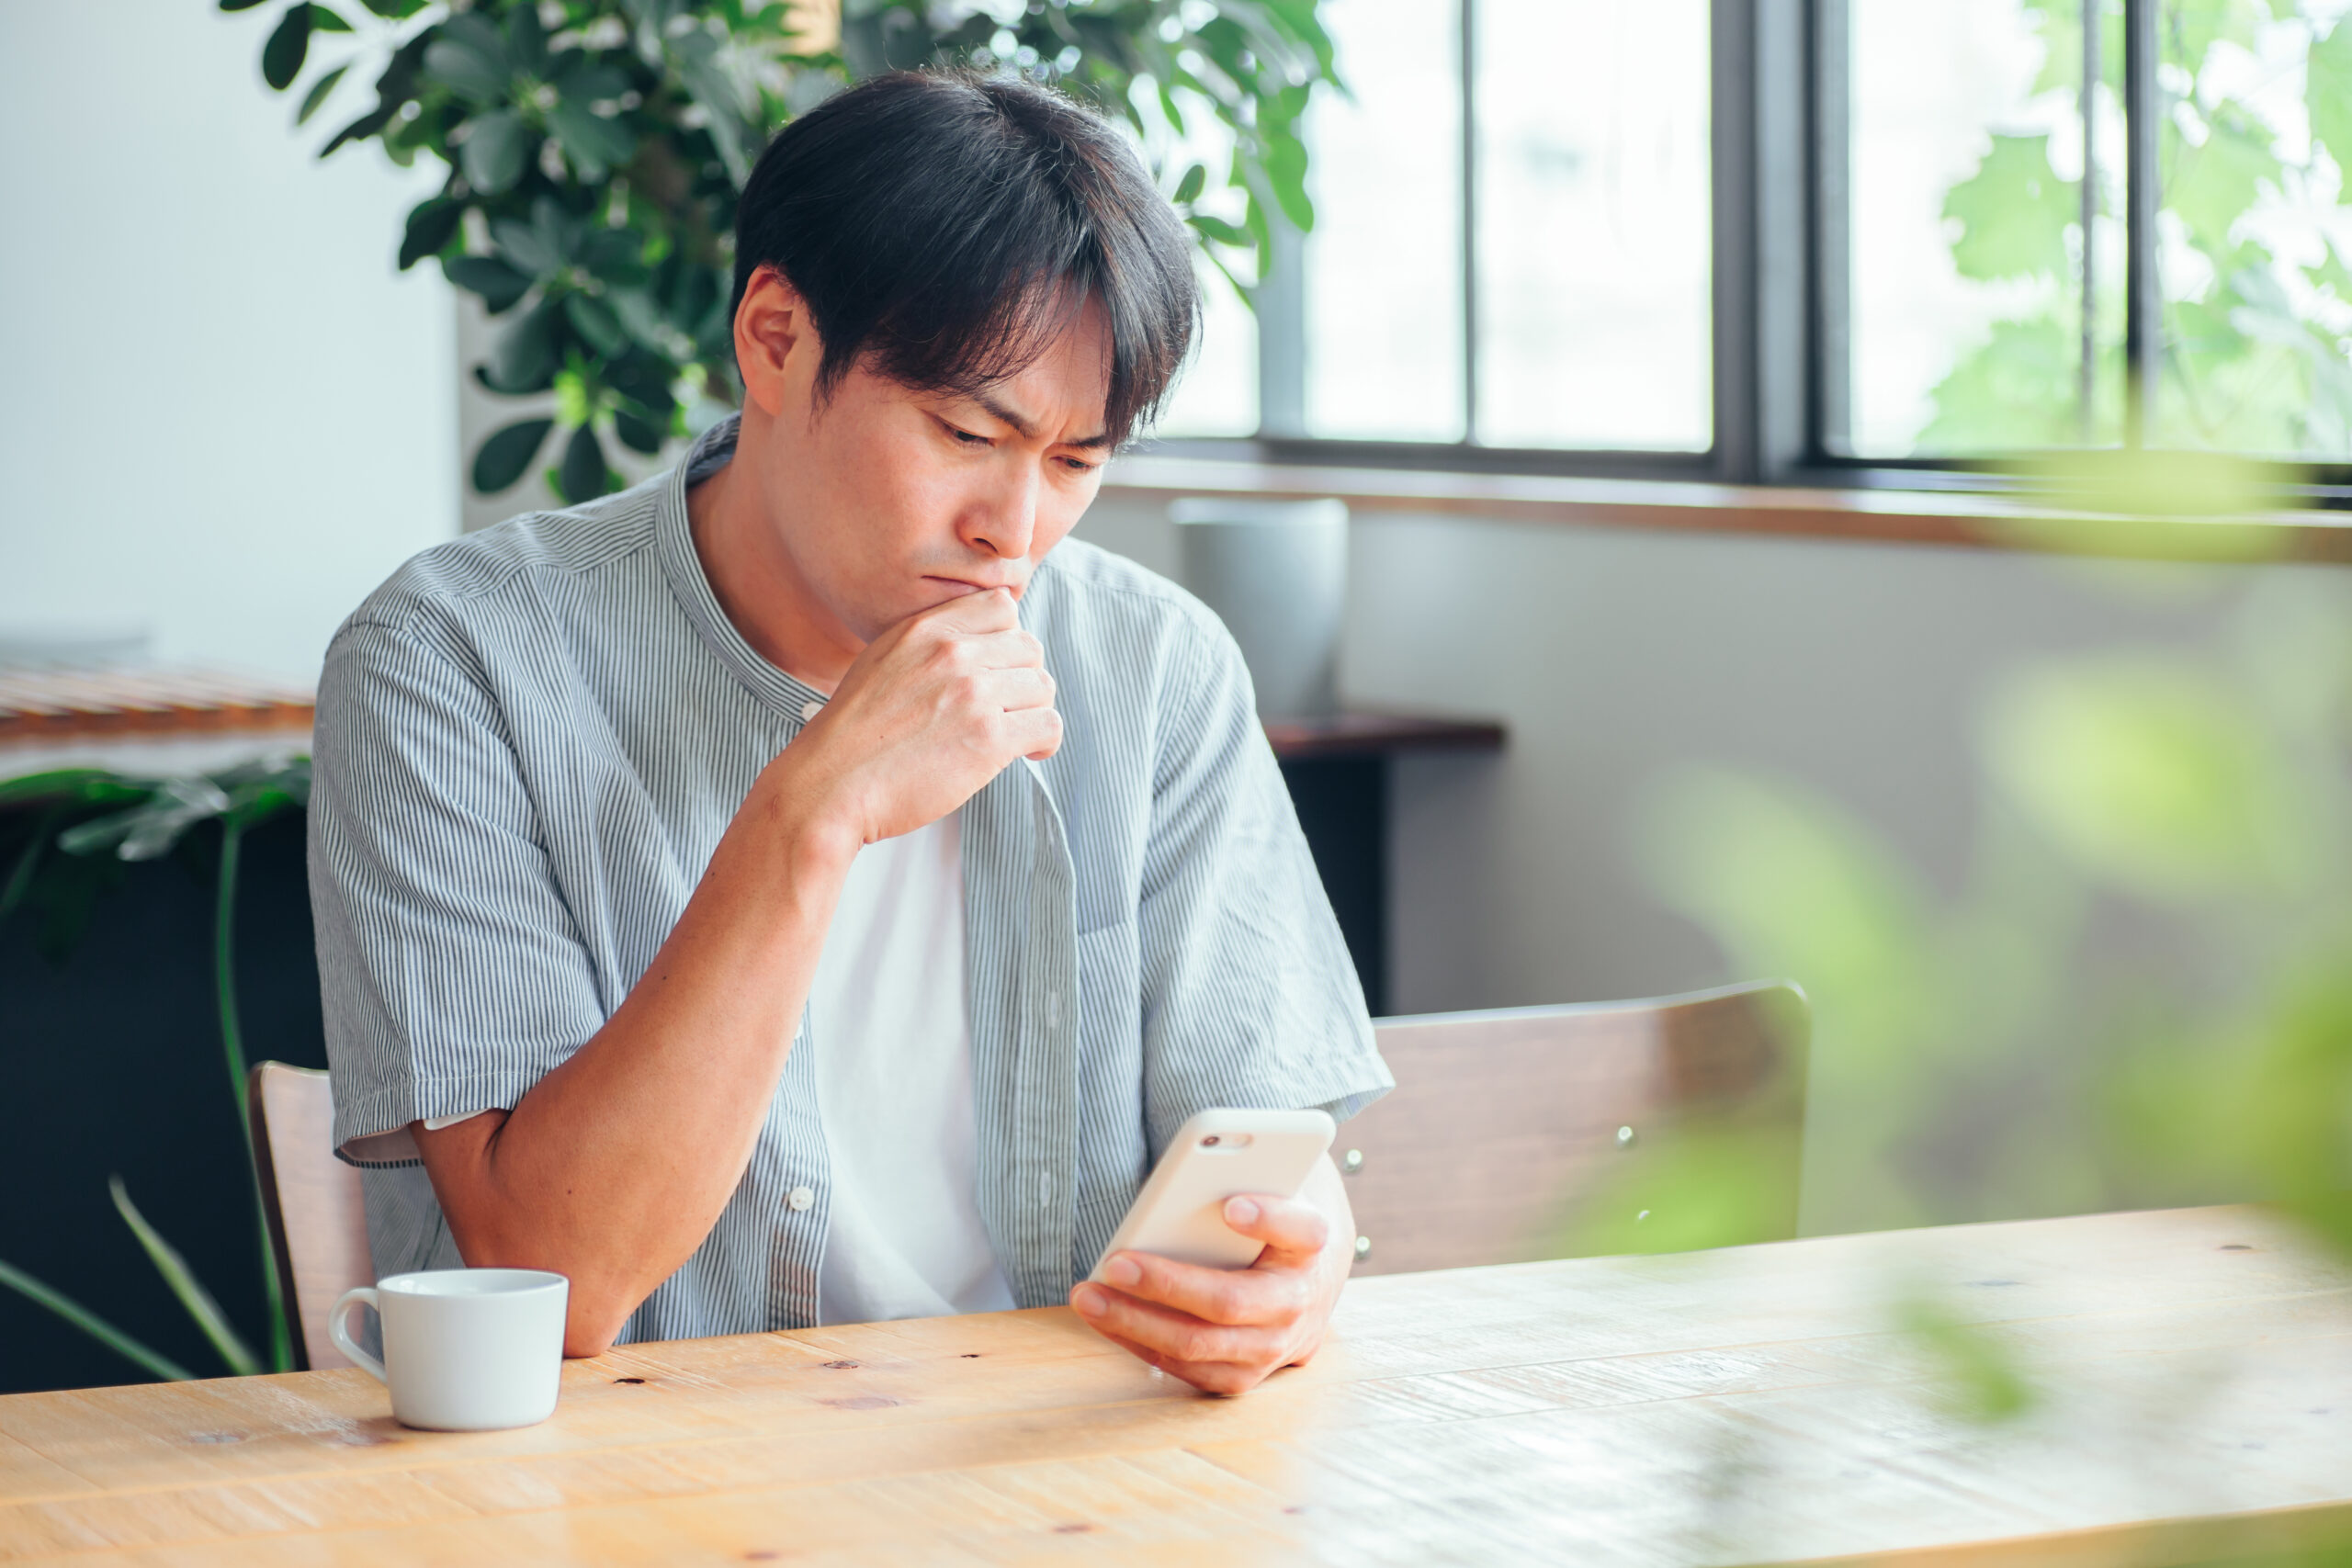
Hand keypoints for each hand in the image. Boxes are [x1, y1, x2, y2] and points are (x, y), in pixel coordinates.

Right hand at [775, 587, 1060, 845]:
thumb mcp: (881, 662)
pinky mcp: (988, 739)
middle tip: (1006, 708)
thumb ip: (928, 645)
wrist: (828, 785)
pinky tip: (1028, 752)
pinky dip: (1044, 741)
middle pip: (1029, 648)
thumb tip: (977, 645)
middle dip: (1022, 679)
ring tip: (1013, 733)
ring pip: (1042, 686)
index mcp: (925, 628)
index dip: (1007, 638)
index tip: (996, 668)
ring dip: (1032, 712)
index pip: (1002, 606)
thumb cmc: (852, 735)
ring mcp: (973, 694)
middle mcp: (952, 653)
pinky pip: (1047, 725)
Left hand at [1068, 1193, 1347, 1395]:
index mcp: (1311, 1245)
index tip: (1230, 1206)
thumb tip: (1179, 1187)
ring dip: (1136, 1322)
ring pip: (1199, 1345)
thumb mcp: (1266, 1197)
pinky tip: (1105, 1318)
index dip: (1269, 1218)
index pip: (1301, 1229)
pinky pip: (1186, 1369)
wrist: (1306, 1284)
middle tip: (1115, 1263)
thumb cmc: (1267, 1229)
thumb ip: (1238, 1185)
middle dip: (1166, 1284)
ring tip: (1088, 1296)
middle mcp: (1299, 1304)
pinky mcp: (1245, 1377)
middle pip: (1229, 1301)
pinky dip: (1139, 1343)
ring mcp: (1273, 1350)